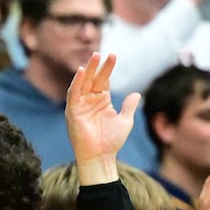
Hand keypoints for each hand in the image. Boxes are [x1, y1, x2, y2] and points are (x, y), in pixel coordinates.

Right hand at [66, 54, 139, 180]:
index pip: (104, 79)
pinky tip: (81, 72)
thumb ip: (129, 107)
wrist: (101, 157)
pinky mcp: (72, 111)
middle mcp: (90, 100)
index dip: (108, 67)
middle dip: (97, 65)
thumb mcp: (125, 121)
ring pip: (83, 82)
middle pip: (93, 78)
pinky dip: (76, 82)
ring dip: (87, 70)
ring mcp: (80, 105)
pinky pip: (73, 94)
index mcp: (102, 100)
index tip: (113, 55)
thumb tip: (137, 94)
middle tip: (103, 52)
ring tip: (94, 57)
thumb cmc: (111, 142)